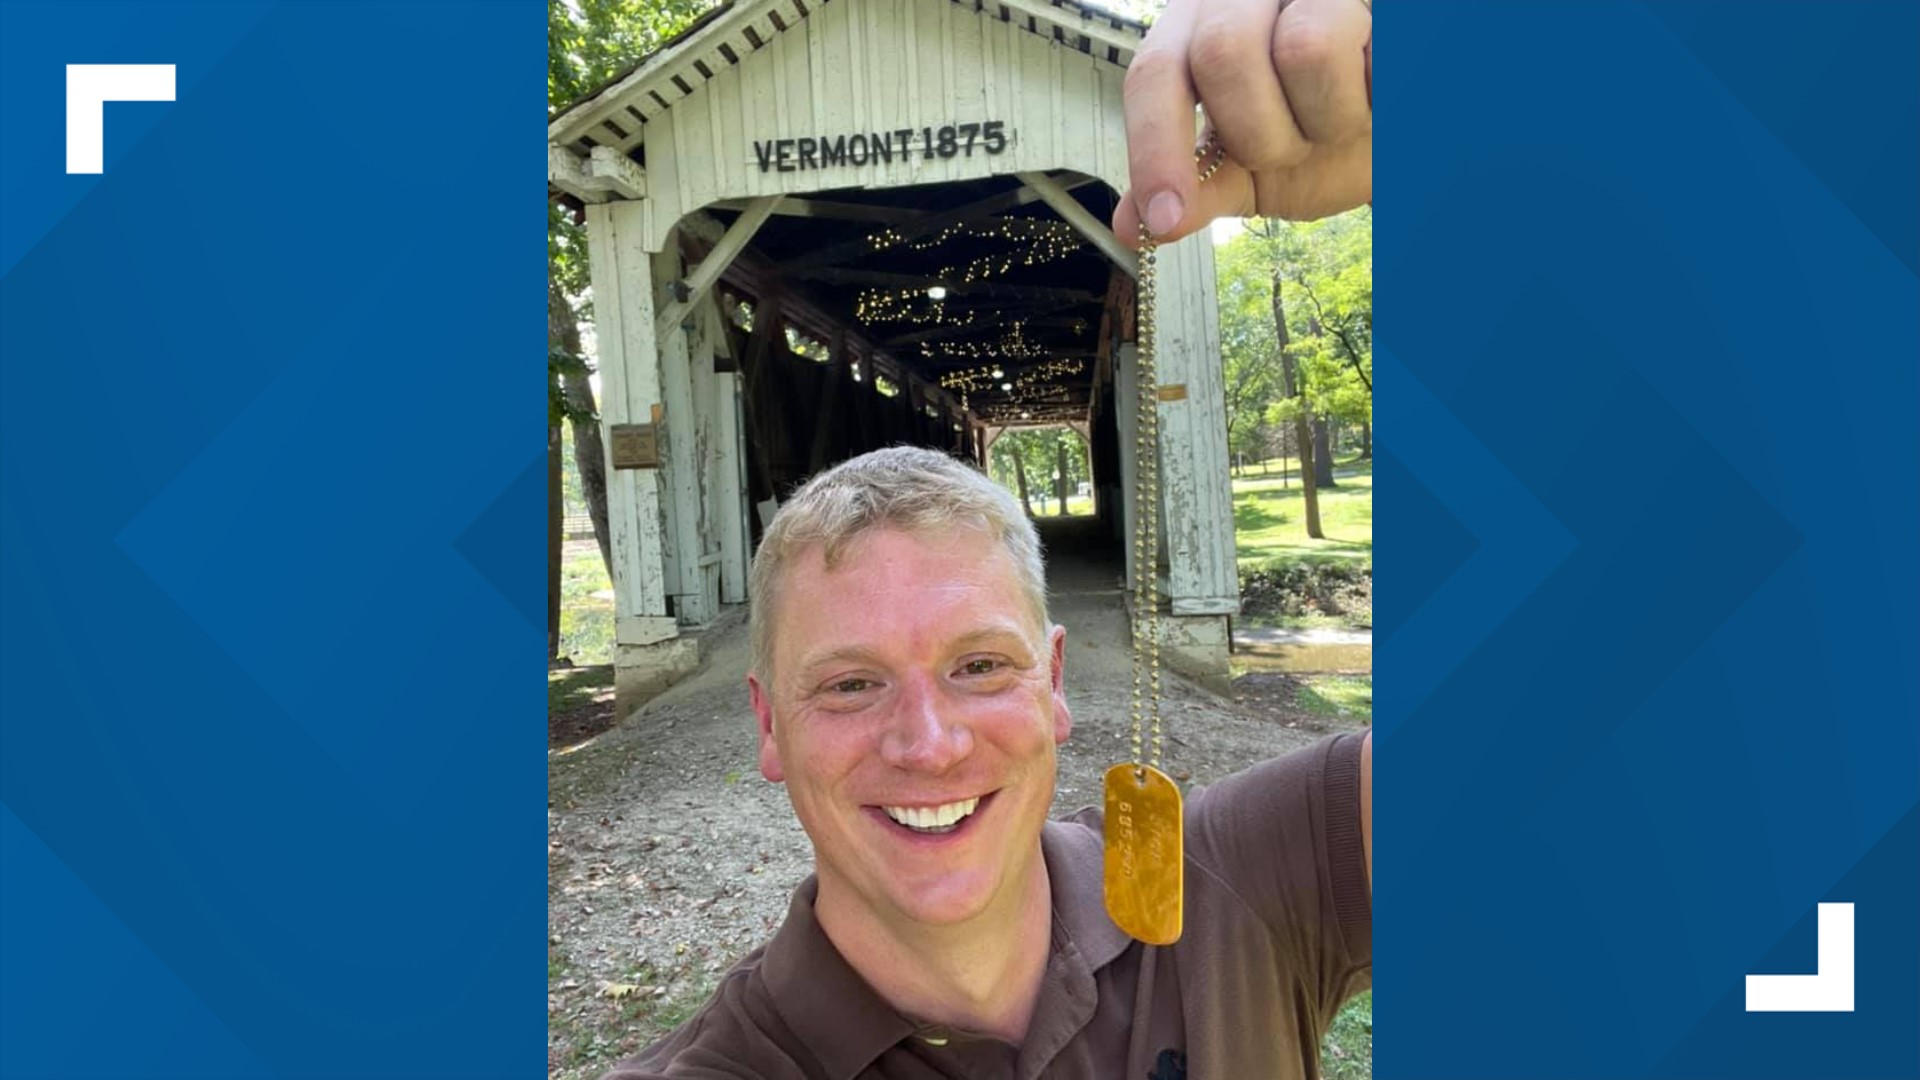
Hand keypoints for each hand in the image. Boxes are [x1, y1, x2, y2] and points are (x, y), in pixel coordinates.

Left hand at [1115, 0, 1371, 245]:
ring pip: (1304, 46)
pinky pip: (1379, 47)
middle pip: (1222, 52)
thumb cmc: (1326, 137)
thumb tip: (1132, 227)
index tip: (1167, 216)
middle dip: (1259, 135)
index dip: (1154, 147)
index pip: (1154, 72)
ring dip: (1328, 118)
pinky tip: (1381, 101)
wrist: (1405, 132)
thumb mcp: (1254, 172)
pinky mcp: (1377, 5)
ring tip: (1345, 121)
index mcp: (1200, 29)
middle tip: (1295, 151)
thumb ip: (1197, 188)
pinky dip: (1380, 97)